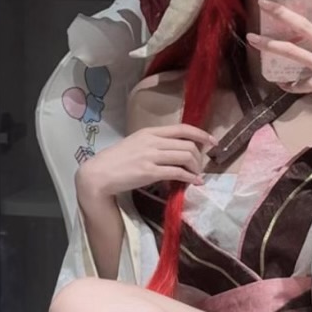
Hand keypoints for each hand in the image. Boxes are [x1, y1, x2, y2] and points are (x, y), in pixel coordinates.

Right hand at [76, 124, 214, 199]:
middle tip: (200, 167)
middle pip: (187, 145)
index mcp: (149, 132)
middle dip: (199, 157)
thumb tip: (173, 151)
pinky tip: (194, 182)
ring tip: (196, 175)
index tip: (212, 141)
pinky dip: (190, 178)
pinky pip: (178, 173)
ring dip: (196, 168)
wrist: (99, 174)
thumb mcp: (136, 145)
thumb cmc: (116, 161)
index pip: (182, 128)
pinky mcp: (150, 172)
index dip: (201, 134)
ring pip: (185, 157)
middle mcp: (152, 141)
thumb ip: (154, 144)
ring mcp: (151, 156)